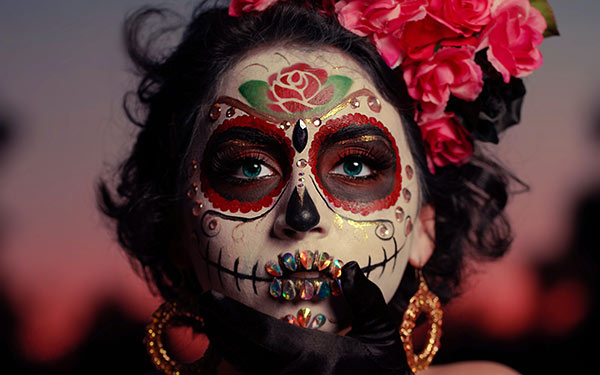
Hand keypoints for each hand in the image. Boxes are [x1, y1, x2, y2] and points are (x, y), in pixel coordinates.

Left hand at [195, 261, 410, 374]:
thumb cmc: (385, 371)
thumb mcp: (382, 334)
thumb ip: (366, 299)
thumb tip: (348, 268)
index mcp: (315, 357)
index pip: (262, 333)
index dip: (230, 315)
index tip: (208, 297)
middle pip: (241, 353)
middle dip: (217, 328)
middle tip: (203, 304)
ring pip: (243, 371)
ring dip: (224, 346)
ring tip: (211, 322)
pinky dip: (239, 363)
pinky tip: (234, 348)